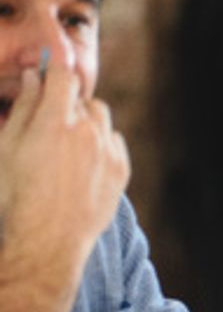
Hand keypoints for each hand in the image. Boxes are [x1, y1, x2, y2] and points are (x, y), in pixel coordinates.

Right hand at [0, 60, 128, 270]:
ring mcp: (108, 151)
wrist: (47, 241)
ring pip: (101, 118)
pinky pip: (114, 143)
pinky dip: (100, 145)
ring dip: (86, 122)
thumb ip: (24, 108)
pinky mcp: (121, 170)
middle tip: (49, 123)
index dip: (55, 70)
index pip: (63, 76)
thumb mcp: (6, 147)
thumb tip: (35, 77)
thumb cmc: (16, 195)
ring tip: (66, 145)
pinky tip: (82, 163)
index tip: (49, 71)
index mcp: (56, 122)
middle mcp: (88, 133)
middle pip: (82, 99)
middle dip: (67, 103)